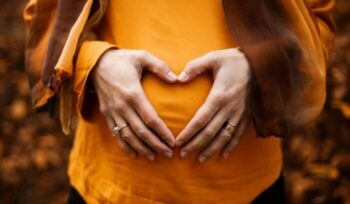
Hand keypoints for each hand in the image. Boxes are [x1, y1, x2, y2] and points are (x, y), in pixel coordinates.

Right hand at [92, 49, 176, 160]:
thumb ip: (160, 66)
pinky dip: (125, 146)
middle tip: (169, 154)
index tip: (173, 141)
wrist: (95, 63)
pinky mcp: (107, 115)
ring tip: (154, 157)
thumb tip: (176, 79)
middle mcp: (122, 106)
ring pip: (128, 136)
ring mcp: (113, 112)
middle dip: (156, 145)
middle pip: (141, 132)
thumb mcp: (141, 56)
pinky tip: (135, 154)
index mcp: (133, 93)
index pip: (150, 119)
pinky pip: (116, 134)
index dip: (162, 132)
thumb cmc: (122, 60)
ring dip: (142, 148)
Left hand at [175, 48, 250, 162]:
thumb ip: (194, 67)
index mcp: (219, 95)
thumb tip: (178, 78)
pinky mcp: (247, 114)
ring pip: (224, 136)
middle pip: (210, 132)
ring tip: (200, 159)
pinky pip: (238, 134)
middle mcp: (230, 108)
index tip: (178, 142)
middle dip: (195, 144)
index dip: (188, 133)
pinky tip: (223, 155)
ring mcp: (239, 113)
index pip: (201, 120)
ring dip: (211, 149)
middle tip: (182, 154)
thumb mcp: (213, 58)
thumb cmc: (233, 60)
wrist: (261, 62)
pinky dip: (231, 145)